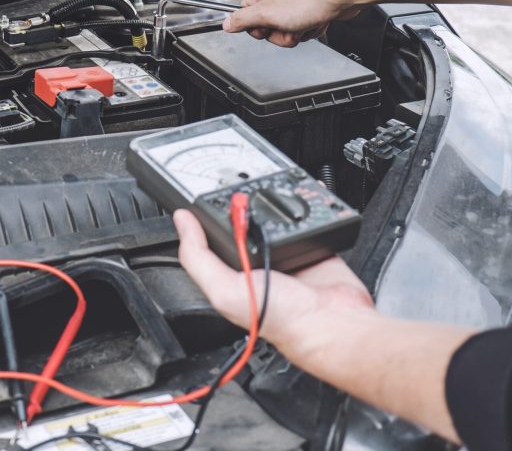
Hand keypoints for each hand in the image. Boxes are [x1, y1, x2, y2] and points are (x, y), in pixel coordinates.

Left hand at [172, 209, 373, 348]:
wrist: (330, 321)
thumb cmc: (281, 320)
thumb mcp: (223, 290)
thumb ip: (197, 257)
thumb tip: (181, 223)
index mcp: (230, 275)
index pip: (207, 242)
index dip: (200, 221)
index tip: (195, 199)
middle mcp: (255, 263)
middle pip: (239, 225)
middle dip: (236, 207)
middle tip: (234, 194)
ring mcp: (283, 253)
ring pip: (270, 217)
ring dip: (267, 202)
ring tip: (260, 190)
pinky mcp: (309, 244)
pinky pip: (303, 217)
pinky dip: (301, 204)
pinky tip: (295, 196)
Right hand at [222, 0, 360, 47]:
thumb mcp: (266, 14)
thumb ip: (242, 20)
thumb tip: (226, 24)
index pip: (246, 16)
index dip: (259, 27)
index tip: (270, 25)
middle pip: (265, 25)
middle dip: (280, 33)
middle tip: (290, 26)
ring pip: (283, 28)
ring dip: (295, 32)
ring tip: (304, 23)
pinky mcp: (305, 3)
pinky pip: (298, 25)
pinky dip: (307, 28)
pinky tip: (313, 20)